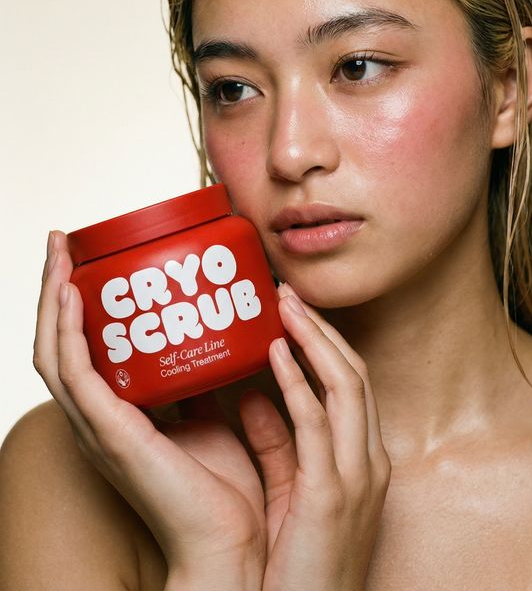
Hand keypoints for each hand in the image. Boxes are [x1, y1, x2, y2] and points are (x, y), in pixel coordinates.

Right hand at [33, 231, 265, 588]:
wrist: (227, 542)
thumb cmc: (219, 487)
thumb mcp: (207, 419)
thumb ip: (200, 385)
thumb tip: (215, 343)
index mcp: (116, 415)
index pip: (78, 350)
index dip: (71, 305)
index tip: (81, 259)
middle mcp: (96, 419)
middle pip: (56, 344)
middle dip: (52, 290)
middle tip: (60, 244)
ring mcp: (97, 428)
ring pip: (52, 353)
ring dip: (49, 300)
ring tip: (58, 256)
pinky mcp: (109, 435)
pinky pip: (74, 376)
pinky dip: (66, 333)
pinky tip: (70, 296)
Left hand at [237, 283, 391, 590]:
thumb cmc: (295, 564)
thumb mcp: (289, 492)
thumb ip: (275, 443)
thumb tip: (253, 394)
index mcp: (362, 459)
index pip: (351, 384)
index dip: (325, 342)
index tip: (294, 311)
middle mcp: (370, 460)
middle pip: (354, 373)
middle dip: (322, 328)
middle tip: (287, 292)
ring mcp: (357, 476)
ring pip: (347, 386)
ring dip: (314, 340)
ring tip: (284, 306)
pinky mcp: (332, 494)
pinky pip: (318, 423)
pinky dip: (300, 382)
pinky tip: (278, 354)